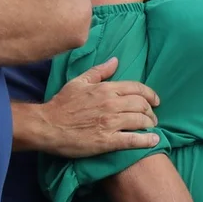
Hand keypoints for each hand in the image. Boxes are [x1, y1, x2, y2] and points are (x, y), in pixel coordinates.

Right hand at [42, 57, 161, 157]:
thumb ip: (100, 71)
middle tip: (152, 116)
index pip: (137, 88)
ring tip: (152, 127)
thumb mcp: (79, 81)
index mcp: (107, 89)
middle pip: (142, 105)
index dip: (150, 94)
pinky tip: (154, 140)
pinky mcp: (107, 141)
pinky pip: (132, 140)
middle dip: (151, 111)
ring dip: (150, 124)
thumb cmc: (62, 103)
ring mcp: (111, 123)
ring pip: (140, 121)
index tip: (155, 100)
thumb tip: (116, 61)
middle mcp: (112, 104)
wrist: (47, 125)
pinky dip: (146, 140)